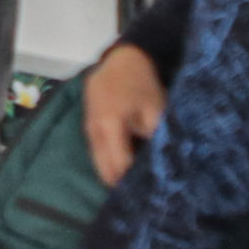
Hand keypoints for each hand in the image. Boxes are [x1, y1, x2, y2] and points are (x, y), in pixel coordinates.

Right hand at [83, 44, 164, 185]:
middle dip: (123, 182)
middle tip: (144, 188)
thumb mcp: (155, 108)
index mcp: (110, 124)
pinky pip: (98, 154)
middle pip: (105, 171)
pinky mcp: (88, 130)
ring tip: (137, 178)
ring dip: (116, 174)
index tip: (151, 185)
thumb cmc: (141, 84)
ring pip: (100, 165)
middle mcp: (94, 131)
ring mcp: (88, 131)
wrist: (120, 61)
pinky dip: (110, 162)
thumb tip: (160, 163)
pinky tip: (128, 164)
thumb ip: (156, 136)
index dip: (135, 179)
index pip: (120, 165)